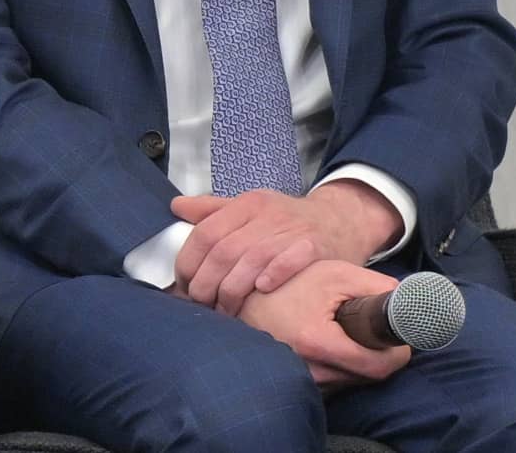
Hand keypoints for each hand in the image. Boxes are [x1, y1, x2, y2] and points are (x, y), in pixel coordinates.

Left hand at [171, 181, 401, 314]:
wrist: (339, 219)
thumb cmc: (287, 220)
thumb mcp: (251, 208)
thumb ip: (213, 210)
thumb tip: (176, 206)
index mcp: (247, 204)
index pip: (205, 232)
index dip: (189, 262)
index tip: (184, 284)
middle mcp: (267, 213)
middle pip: (224, 251)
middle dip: (207, 284)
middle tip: (202, 304)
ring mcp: (291, 229)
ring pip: (251, 260)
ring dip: (233, 291)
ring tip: (226, 310)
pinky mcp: (314, 246)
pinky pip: (289, 260)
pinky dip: (272, 275)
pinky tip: (262, 291)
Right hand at [236, 259, 411, 389]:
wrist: (244, 299)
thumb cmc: (289, 283)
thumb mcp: (333, 273)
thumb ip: (373, 285)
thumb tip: (404, 298)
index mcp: (319, 342)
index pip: (377, 366)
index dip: (397, 353)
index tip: (402, 339)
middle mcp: (311, 370)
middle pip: (367, 376)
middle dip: (380, 355)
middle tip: (377, 329)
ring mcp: (303, 380)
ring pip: (351, 381)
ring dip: (360, 362)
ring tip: (350, 333)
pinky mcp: (299, 383)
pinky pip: (334, 382)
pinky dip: (342, 367)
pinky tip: (334, 343)